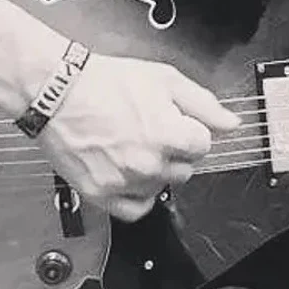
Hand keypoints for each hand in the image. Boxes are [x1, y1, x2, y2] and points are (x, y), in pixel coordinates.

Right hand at [33, 52, 240, 220]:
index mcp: (169, 136)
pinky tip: (129, 174)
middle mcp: (149, 164)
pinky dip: (138, 195)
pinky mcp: (102, 194)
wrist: (56, 92)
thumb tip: (231, 123)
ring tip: (131, 144)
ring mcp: (125, 182)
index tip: (174, 121)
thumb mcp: (164, 79)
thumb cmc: (104, 83)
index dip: (189, 129)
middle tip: (149, 130)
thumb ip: (203, 104)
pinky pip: (135, 209)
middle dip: (173, 150)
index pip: (203, 145)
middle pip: (184, 169)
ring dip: (154, 171)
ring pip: (161, 187)